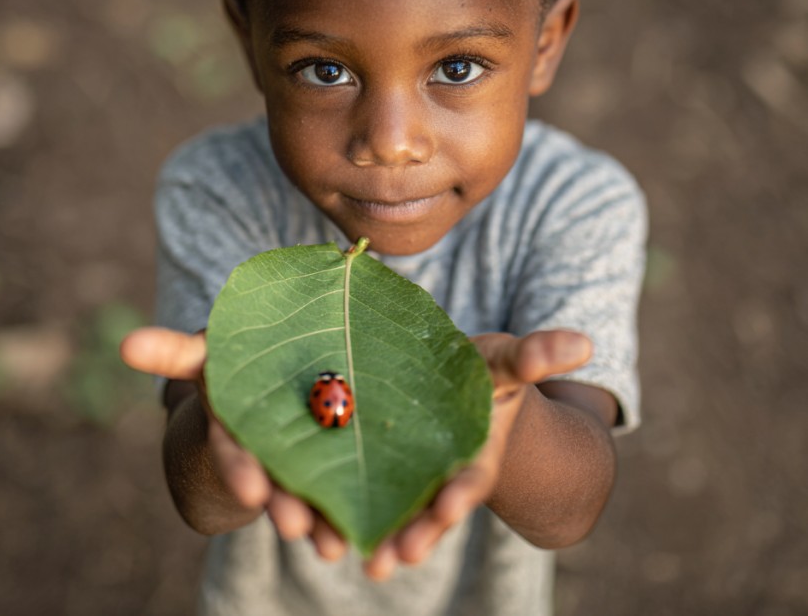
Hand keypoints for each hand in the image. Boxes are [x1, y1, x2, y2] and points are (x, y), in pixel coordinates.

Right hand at [119, 327, 346, 559]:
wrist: (269, 377)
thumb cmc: (232, 363)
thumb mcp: (205, 354)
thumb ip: (174, 351)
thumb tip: (126, 344)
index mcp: (235, 431)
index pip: (235, 455)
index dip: (240, 471)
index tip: (252, 491)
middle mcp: (266, 454)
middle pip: (275, 485)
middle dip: (284, 506)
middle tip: (294, 525)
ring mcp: (299, 463)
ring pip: (310, 496)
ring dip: (321, 521)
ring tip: (333, 544)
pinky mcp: (334, 461)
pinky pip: (344, 486)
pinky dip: (352, 507)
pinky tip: (366, 529)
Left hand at [362, 329, 591, 579]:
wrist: (448, 382)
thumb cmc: (481, 372)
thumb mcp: (505, 361)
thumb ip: (534, 355)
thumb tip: (585, 344)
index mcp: (474, 453)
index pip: (470, 477)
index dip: (461, 491)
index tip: (450, 506)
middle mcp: (440, 476)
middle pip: (429, 511)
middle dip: (418, 532)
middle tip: (400, 556)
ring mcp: (406, 479)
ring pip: (392, 514)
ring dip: (380, 537)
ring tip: (370, 562)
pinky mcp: (373, 471)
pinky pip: (356, 493)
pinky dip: (342, 513)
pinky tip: (321, 532)